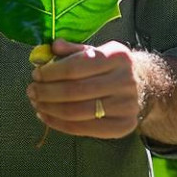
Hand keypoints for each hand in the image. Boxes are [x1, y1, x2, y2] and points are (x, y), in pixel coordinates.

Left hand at [26, 39, 143, 138]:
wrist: (145, 85)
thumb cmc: (112, 67)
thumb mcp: (98, 51)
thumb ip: (74, 50)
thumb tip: (51, 47)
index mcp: (117, 56)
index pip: (76, 67)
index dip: (51, 72)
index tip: (36, 74)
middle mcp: (125, 81)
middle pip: (75, 91)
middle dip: (47, 92)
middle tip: (31, 90)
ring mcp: (126, 105)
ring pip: (78, 112)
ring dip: (50, 109)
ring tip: (36, 103)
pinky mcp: (123, 126)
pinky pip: (84, 129)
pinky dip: (60, 124)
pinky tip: (47, 116)